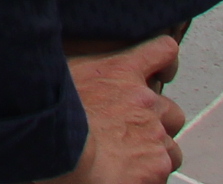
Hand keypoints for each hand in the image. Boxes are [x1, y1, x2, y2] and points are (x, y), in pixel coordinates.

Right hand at [59, 37, 185, 181]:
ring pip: (171, 149)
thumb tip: (67, 68)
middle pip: (171, 112)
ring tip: (126, 162)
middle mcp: (145, 102)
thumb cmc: (51, 112)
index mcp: (121, 72)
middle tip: (130, 135)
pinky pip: (162, 176)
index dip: (164, 61)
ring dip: (154, 155)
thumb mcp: (59, 73)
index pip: (161, 51)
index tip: (162, 69)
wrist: (62, 152)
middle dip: (157, 124)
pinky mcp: (156, 167)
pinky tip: (124, 176)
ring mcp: (155, 136)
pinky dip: (147, 178)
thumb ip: (78, 69)